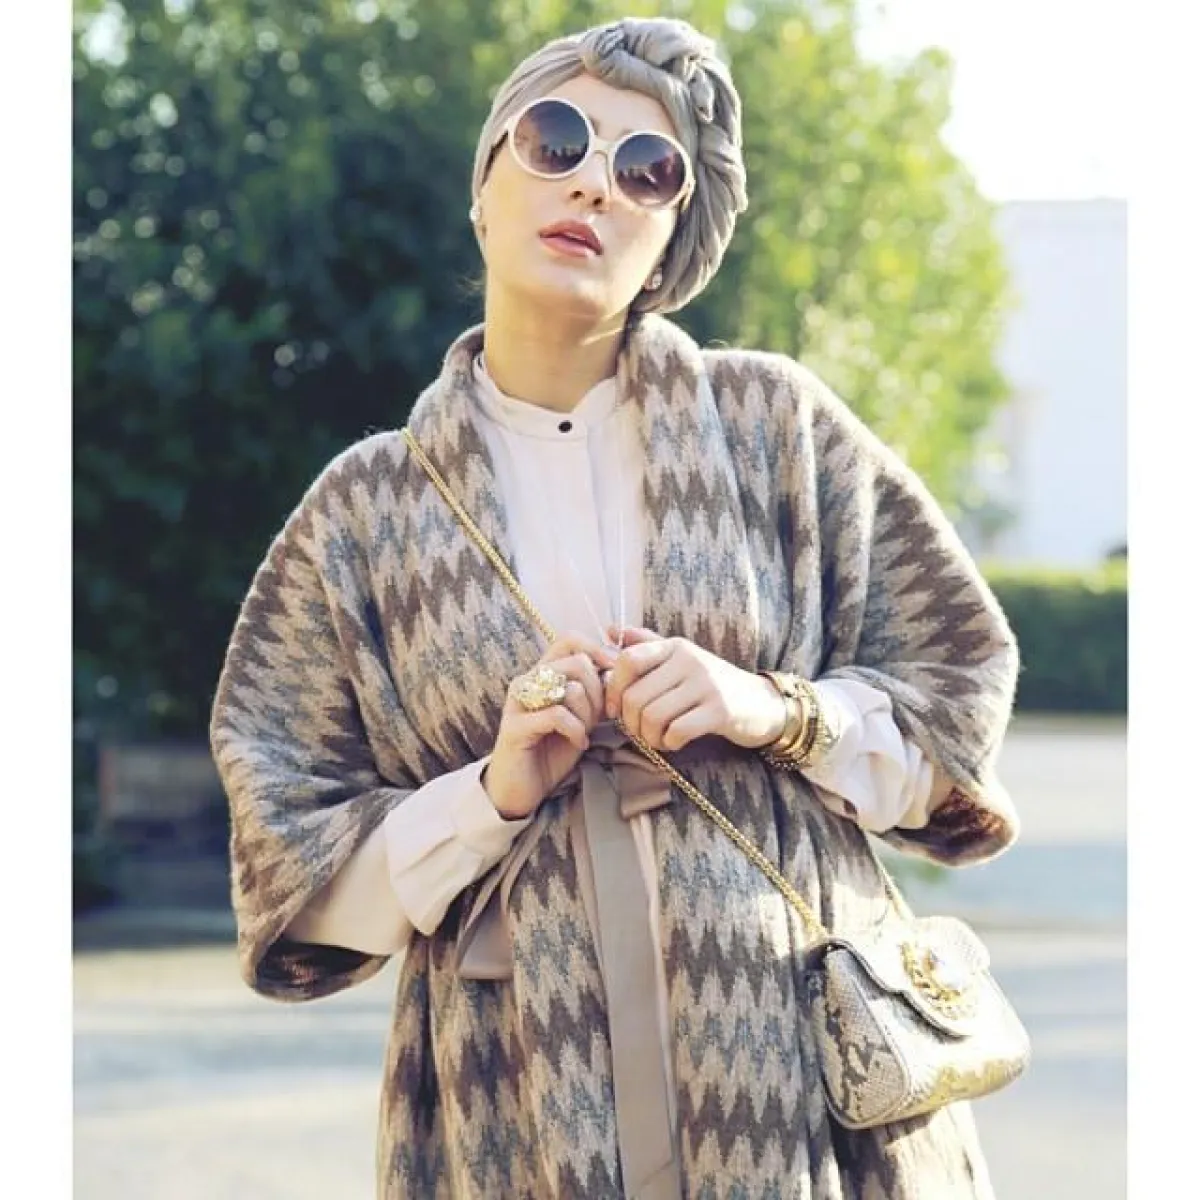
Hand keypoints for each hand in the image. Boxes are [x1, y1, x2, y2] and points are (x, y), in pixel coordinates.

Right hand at [483, 633, 617, 820]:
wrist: (522, 787)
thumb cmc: (553, 749)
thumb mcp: (582, 715)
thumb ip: (595, 693)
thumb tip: (618, 672)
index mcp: (543, 673)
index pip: (570, 640)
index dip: (598, 650)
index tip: (615, 673)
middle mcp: (528, 680)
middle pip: (578, 663)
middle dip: (599, 692)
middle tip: (599, 717)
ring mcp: (519, 702)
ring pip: (570, 688)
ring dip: (588, 715)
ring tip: (584, 733)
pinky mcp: (516, 726)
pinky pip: (558, 715)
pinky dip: (576, 730)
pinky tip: (577, 743)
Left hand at [602, 625, 787, 753]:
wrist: (761, 703)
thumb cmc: (711, 684)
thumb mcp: (681, 658)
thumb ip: (647, 644)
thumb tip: (610, 629)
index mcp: (674, 646)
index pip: (628, 660)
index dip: (613, 689)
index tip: (615, 709)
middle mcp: (689, 660)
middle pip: (635, 697)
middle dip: (631, 723)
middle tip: (641, 732)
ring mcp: (706, 684)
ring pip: (652, 717)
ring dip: (649, 737)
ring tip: (658, 739)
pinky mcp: (720, 711)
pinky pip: (676, 731)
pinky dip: (668, 744)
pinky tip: (675, 742)